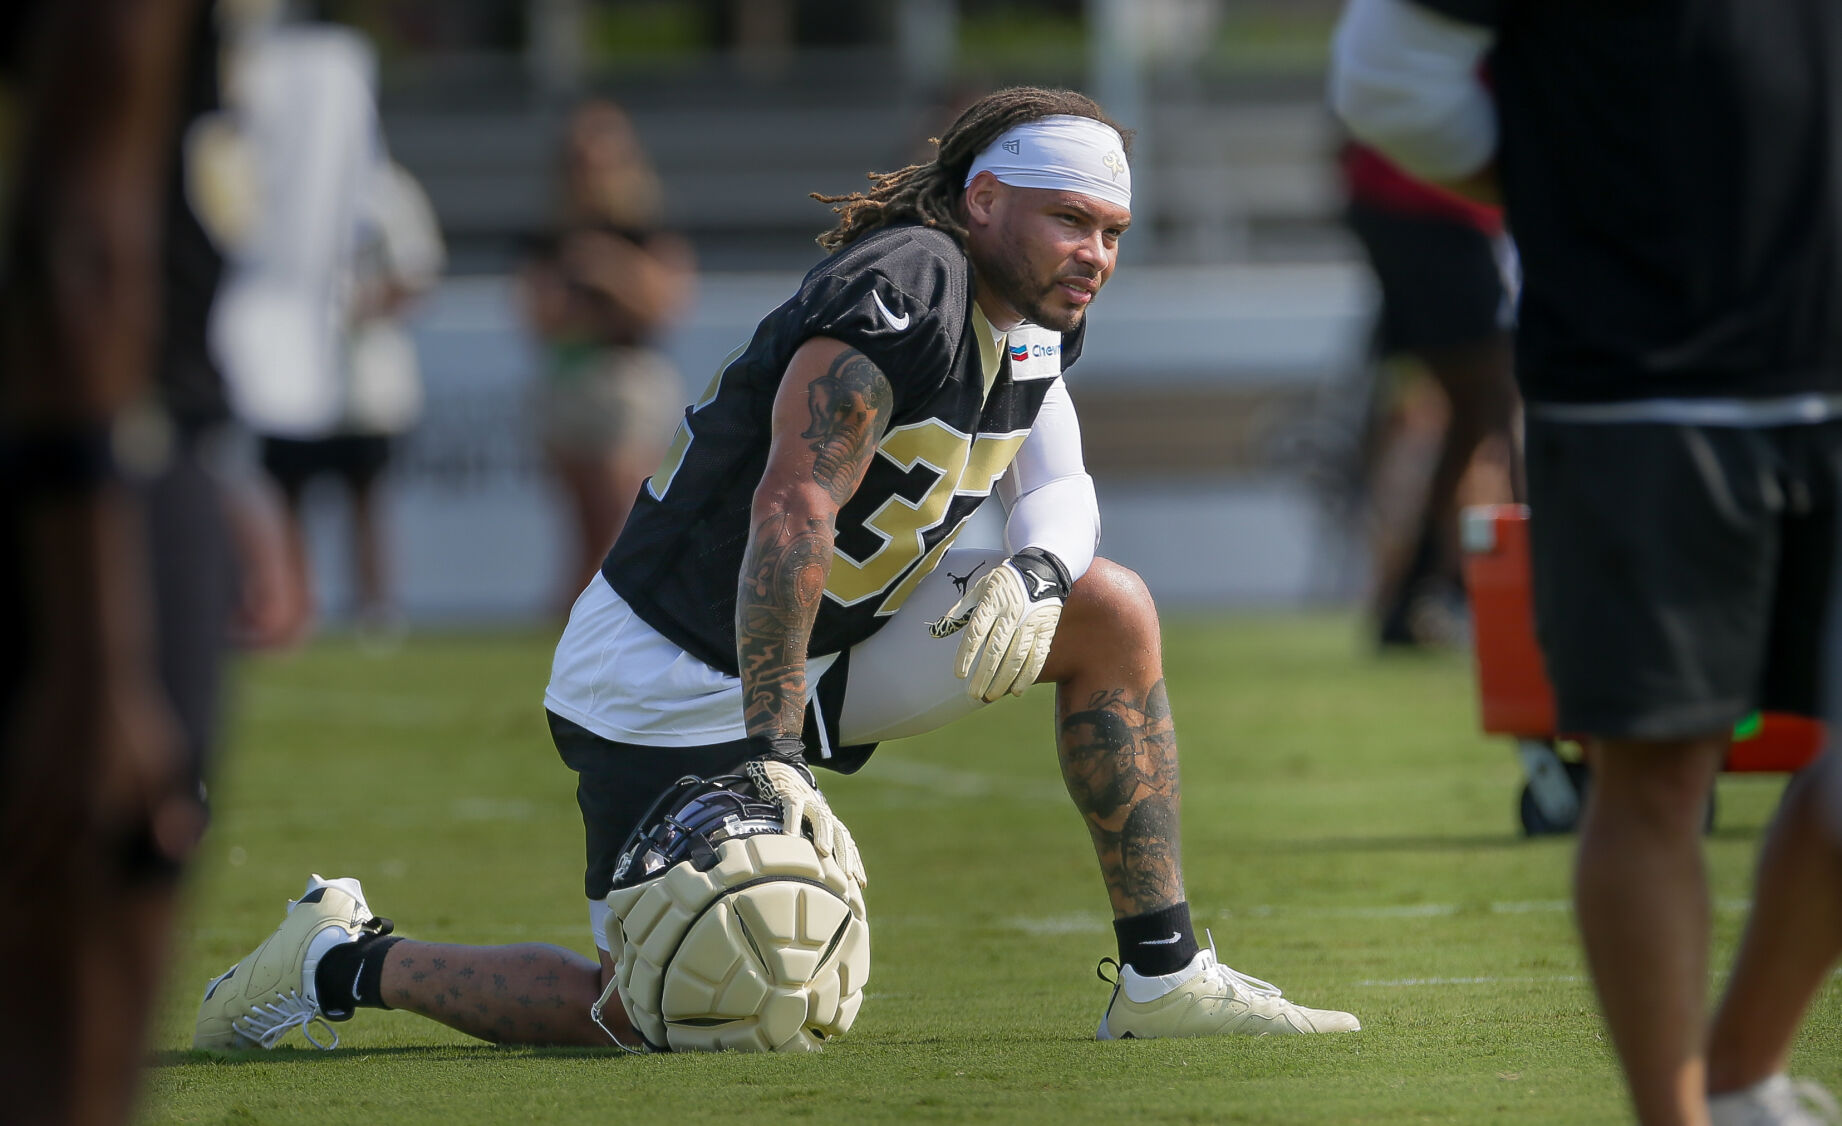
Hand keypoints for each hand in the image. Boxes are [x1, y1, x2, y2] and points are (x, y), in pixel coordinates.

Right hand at [745, 757, 866, 889]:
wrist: (777, 766)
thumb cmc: (789, 800)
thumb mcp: (802, 822)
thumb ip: (807, 840)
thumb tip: (808, 872)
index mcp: (827, 819)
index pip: (847, 842)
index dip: (855, 861)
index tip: (861, 883)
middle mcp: (822, 810)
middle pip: (840, 833)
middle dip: (846, 855)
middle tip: (848, 876)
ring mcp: (808, 801)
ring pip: (821, 818)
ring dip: (824, 835)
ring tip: (824, 852)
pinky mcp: (790, 793)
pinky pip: (793, 808)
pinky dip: (792, 822)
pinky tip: (790, 838)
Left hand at [927, 548, 1071, 702]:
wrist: (1042, 571)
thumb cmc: (1003, 582)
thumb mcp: (979, 589)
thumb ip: (959, 611)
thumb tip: (935, 631)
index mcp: (992, 602)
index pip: (976, 632)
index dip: (966, 655)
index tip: (959, 674)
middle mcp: (1012, 613)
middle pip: (995, 650)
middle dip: (983, 675)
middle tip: (973, 694)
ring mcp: (1031, 623)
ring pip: (1016, 658)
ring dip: (1003, 681)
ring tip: (990, 696)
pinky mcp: (1046, 630)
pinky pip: (1037, 657)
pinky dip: (1027, 676)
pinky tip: (1016, 691)